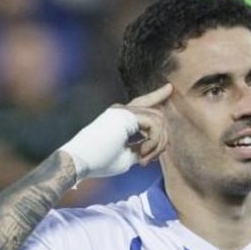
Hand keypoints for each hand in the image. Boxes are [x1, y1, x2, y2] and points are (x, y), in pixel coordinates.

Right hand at [58, 84, 172, 180]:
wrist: (81, 162)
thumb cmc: (100, 162)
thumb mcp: (128, 156)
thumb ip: (142, 147)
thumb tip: (156, 146)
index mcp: (121, 118)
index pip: (144, 103)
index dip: (157, 95)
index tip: (169, 88)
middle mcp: (122, 110)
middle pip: (157, 115)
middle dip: (161, 140)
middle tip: (147, 161)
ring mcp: (123, 110)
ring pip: (158, 120)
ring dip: (157, 144)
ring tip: (144, 160)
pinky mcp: (125, 114)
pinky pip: (154, 124)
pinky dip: (153, 142)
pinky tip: (142, 154)